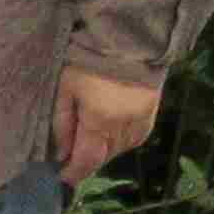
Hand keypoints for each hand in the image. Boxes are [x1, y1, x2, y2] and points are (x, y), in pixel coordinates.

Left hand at [53, 65, 162, 181]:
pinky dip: (121, 141)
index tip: (63, 177)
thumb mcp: (66, 88)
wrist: (129, 36)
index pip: (87, 160)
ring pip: (119, 150)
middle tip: (72, 156)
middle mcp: (124, 126)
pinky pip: (135, 138)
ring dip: (104, 151)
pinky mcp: (152, 111)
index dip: (74, 173)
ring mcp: (141, 119)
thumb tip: (62, 154)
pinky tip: (111, 132)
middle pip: (103, 157)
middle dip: (87, 160)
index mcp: (100, 120)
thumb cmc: (89, 60)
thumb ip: (62, 124)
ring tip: (90, 141)